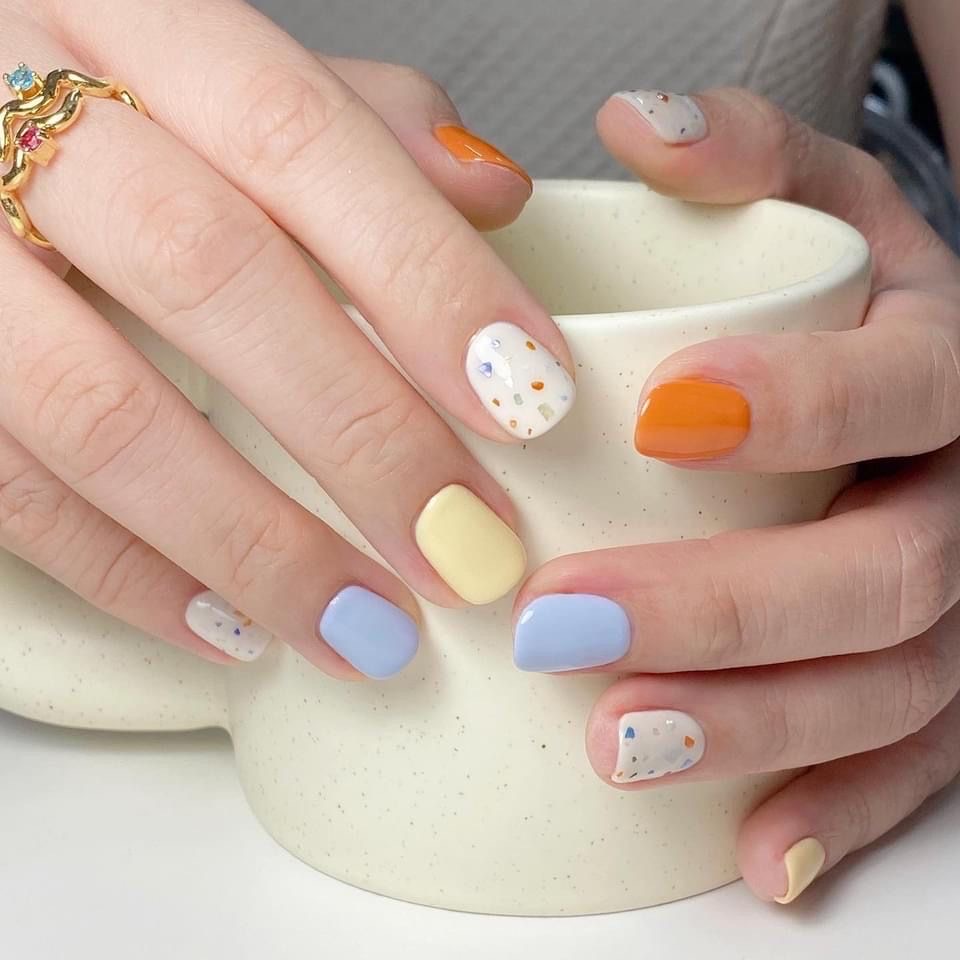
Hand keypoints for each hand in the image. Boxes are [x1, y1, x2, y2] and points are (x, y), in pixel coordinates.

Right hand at [0, 0, 577, 677]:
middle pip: (209, 272)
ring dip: (254, 542)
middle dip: (361, 430)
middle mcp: (16, 116)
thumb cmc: (94, 107)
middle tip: (467, 543)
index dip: (427, 278)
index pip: (303, 137)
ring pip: (99, 410)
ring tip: (367, 629)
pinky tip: (233, 627)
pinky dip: (130, 575)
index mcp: (132, 28)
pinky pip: (10, 489)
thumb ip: (356, 123)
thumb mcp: (214, 71)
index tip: (531, 397)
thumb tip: (491, 192)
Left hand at [513, 87, 959, 902]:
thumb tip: (629, 124)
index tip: (662, 426)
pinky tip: (748, 850)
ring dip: (758, 728)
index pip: (901, 389)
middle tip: (570, 627)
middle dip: (727, 607)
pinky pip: (909, 765)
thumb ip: (743, 158)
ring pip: (888, 688)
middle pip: (880, 571)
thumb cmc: (858, 295)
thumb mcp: (826, 204)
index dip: (798, 408)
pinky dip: (832, 810)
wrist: (931, 378)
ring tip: (619, 743)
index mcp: (943, 365)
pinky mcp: (941, 683)